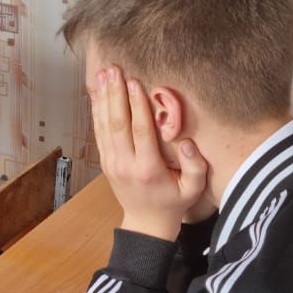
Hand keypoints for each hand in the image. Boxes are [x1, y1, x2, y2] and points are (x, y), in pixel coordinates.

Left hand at [90, 65, 207, 240]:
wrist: (145, 222)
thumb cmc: (173, 202)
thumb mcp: (193, 189)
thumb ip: (195, 166)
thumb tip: (188, 143)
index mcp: (148, 169)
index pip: (140, 132)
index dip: (136, 106)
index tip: (135, 82)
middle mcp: (125, 164)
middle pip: (117, 124)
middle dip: (115, 94)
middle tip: (114, 69)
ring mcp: (112, 163)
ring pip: (104, 125)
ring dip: (103, 98)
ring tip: (103, 73)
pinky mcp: (106, 161)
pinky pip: (99, 132)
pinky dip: (96, 111)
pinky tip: (96, 92)